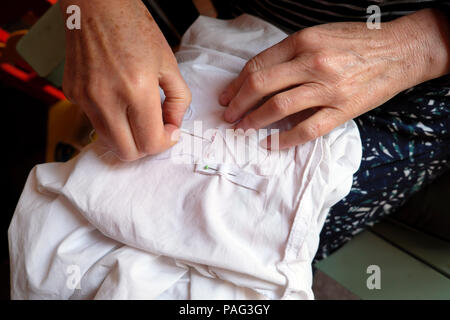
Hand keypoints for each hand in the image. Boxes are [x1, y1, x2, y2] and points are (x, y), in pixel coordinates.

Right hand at [60, 0, 190, 159]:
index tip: (170, 131)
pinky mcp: (73, 95)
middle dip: (146, 147)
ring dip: (128, 137)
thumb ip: (178, 100)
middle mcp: (107, 99)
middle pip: (127, 153)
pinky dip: (112, 120)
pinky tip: (119, 99)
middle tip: (155, 130)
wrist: (96, 5)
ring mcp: (85, 99)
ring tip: (138, 115)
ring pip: (108, 141)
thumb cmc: (134, 28)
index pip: (150, 143)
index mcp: (136, 89)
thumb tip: (174, 126)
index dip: (165, 143)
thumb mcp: (169, 62)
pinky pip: (95, 121)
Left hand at [219, 9, 449, 148]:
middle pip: (261, 86)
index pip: (258, 66)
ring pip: (278, 107)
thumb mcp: (319, 35)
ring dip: (254, 121)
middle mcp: (312, 62)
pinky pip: (306, 129)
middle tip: (229, 117)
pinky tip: (270, 144)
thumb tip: (258, 78)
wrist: (400, 51)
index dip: (236, 84)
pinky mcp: (342, 109)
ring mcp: (328, 87)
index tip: (227, 97)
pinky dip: (283, 140)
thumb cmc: (356, 42)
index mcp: (303, 41)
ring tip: (243, 129)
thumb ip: (289, 54)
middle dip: (238, 104)